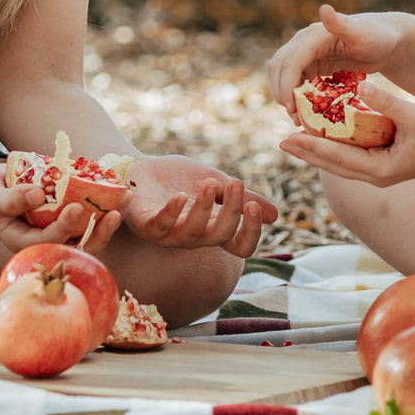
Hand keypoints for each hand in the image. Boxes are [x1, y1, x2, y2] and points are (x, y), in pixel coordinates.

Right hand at [0, 160, 123, 254]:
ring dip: (107, 218)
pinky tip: (117, 186)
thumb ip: (7, 199)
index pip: (49, 241)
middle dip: (98, 232)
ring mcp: (55, 227)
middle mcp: (43, 238)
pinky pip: (86, 213)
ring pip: (86, 231)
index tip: (76, 207)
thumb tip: (37, 195)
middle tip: (115, 213)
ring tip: (125, 198)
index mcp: (23, 241)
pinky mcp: (63, 213)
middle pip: (76, 244)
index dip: (64, 227)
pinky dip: (102, 201)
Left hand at [117, 154, 278, 257]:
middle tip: (235, 183)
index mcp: (213, 228)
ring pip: (193, 234)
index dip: (250, 232)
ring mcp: (169, 234)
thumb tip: (275, 215)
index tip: (254, 205)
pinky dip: (172, 213)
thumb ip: (239, 197)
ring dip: (204, 209)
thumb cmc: (177, 177)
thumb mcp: (215, 182)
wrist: (139, 168)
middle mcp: (194, 237)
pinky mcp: (145, 226)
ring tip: (210, 183)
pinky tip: (181, 196)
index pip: (240, 246)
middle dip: (232, 211)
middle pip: (221, 237)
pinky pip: (160, 228)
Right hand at [266, 5, 409, 113]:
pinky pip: (295, 80)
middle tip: (294, 117)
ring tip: (298, 118)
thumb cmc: (377, 37)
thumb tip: (323, 8)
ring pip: (283, 75)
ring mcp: (305, 53)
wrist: (384, 40)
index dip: (286, 85)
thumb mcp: (362, 34)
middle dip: (282, 92)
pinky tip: (305, 112)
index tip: (292, 109)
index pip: (290, 62)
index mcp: (313, 36)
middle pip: (279, 67)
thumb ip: (341, 24)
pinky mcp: (311, 64)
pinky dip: (295, 95)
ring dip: (285, 95)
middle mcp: (304, 42)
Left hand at [278, 75, 414, 188]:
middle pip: (333, 165)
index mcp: (380, 170)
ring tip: (296, 139)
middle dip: (308, 152)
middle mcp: (377, 175)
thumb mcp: (414, 115)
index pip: (337, 158)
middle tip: (281, 141)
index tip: (288, 138)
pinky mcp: (386, 163)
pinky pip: (354, 155)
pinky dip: (337, 146)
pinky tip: (326, 135)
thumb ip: (385, 101)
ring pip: (342, 162)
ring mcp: (381, 171)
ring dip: (319, 150)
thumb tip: (360, 85)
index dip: (311, 147)